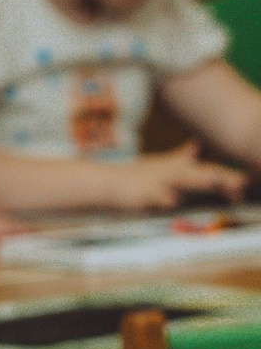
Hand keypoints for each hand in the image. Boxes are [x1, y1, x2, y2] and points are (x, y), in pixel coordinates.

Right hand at [97, 142, 247, 210]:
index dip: (227, 177)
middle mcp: (170, 173)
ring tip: (215, 181)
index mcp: (177, 169)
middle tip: (240, 183)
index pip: (207, 171)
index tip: (245, 184)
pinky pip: (153, 197)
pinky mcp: (140, 194)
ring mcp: (155, 183)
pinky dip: (163, 199)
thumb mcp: (161, 165)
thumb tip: (198, 145)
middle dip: (221, 178)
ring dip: (199, 180)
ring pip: (181, 180)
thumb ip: (182, 158)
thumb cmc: (133, 177)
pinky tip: (172, 202)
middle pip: (200, 174)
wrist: (103, 182)